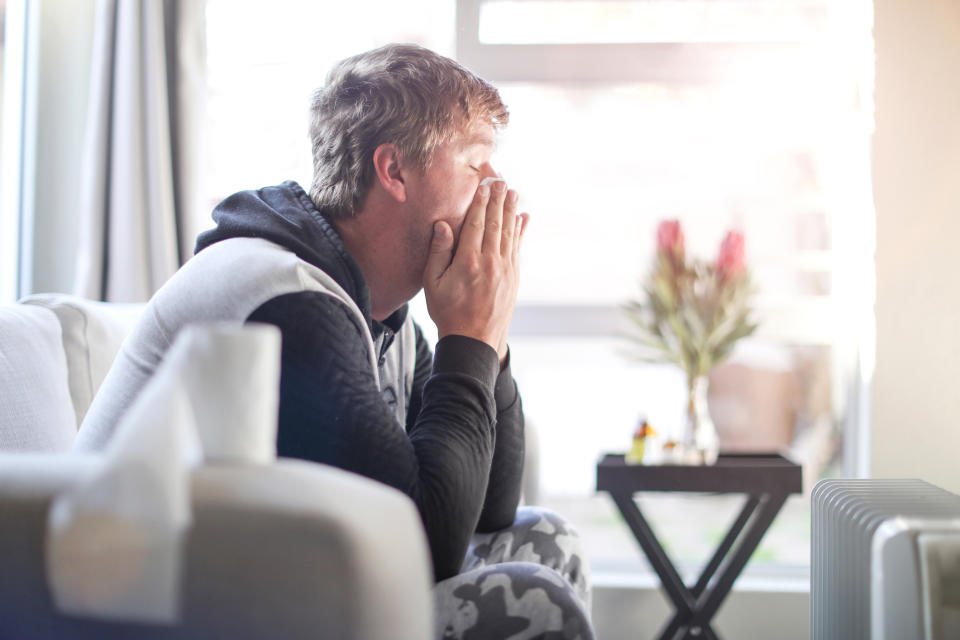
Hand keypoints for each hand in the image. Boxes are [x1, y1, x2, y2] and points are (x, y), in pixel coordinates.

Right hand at [423, 179, 528, 364]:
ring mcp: (505, 270)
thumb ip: (438, 252)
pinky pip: (517, 248)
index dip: (479, 202)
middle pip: (494, 223)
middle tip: (501, 180)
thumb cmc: (448, 312)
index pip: (475, 224)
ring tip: (513, 192)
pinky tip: (522, 219)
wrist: (475, 340)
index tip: (483, 185)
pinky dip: (520, 231)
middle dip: (497, 200)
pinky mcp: (513, 278)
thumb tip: (443, 225)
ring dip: (511, 210)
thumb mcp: (433, 284)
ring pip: (508, 233)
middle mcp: (490, 262)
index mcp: (468, 262)